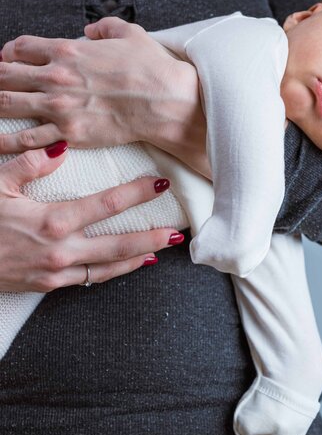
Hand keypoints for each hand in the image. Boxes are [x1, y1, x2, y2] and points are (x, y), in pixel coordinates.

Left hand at [0, 17, 205, 164]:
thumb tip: (92, 29)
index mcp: (67, 50)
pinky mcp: (69, 134)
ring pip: (7, 105)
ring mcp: (59, 107)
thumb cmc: (151, 70)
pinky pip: (29, 139)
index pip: (20, 48)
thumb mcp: (130, 34)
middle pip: (6, 75)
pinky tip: (3, 142)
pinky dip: (12, 140)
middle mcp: (56, 77)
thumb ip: (105, 27)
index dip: (9, 53)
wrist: (166, 103)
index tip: (8, 61)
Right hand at [0, 144, 182, 291]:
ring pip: (109, 266)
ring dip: (139, 257)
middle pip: (118, 243)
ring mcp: (57, 272)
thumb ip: (29, 164)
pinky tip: (130, 265)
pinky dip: (114, 272)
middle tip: (178, 230)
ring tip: (164, 248)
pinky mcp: (49, 286)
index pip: (105, 205)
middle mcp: (61, 249)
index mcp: (51, 220)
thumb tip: (62, 147)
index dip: (135, 194)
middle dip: (151, 235)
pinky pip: (90, 279)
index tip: (158, 184)